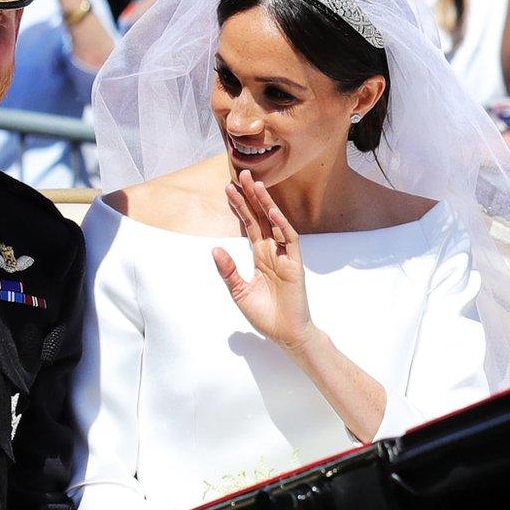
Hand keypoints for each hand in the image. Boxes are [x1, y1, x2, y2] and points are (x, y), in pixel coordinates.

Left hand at [212, 171, 316, 351]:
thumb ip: (228, 271)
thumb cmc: (266, 315)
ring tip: (254, 185)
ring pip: (275, 223)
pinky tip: (272, 212)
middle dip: (251, 197)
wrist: (286, 335)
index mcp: (260, 256)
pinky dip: (282, 225)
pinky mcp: (295, 265)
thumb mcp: (239, 291)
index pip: (250, 225)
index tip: (228, 189)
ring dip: (266, 204)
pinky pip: (289, 240)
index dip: (240, 208)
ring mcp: (285, 256)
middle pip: (261, 218)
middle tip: (240, 175)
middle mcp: (272, 252)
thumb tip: (214, 250)